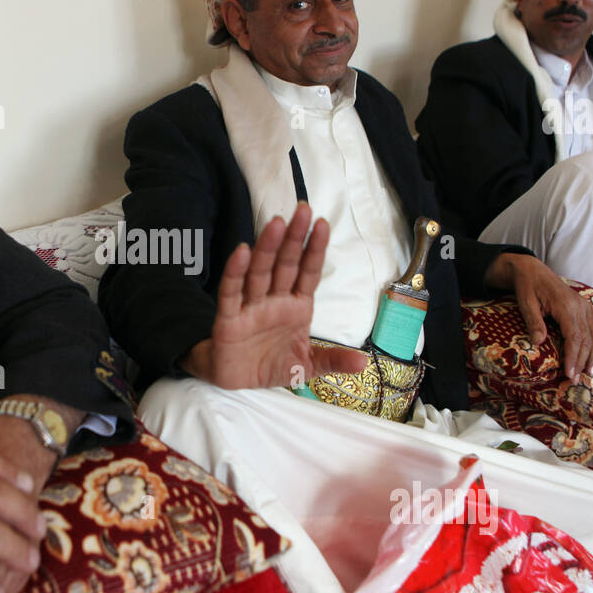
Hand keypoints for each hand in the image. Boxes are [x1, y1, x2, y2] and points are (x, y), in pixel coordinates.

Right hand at [180, 202, 369, 388]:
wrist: (236, 381)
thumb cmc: (270, 365)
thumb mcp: (307, 367)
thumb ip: (332, 361)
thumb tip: (362, 363)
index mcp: (296, 306)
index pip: (308, 272)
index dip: (314, 250)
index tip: (322, 224)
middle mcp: (274, 301)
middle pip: (285, 264)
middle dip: (294, 238)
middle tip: (302, 210)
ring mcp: (251, 307)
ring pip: (260, 272)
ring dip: (268, 248)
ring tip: (276, 223)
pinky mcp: (229, 319)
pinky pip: (232, 292)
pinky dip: (236, 272)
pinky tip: (243, 252)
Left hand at [485, 253, 592, 383]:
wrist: (533, 271)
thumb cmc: (528, 287)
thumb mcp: (526, 304)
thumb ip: (534, 322)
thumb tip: (538, 343)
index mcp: (566, 306)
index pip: (574, 337)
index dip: (574, 357)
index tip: (570, 374)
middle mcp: (580, 307)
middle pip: (588, 339)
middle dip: (584, 361)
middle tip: (577, 380)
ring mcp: (585, 306)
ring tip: (590, 372)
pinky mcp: (586, 306)